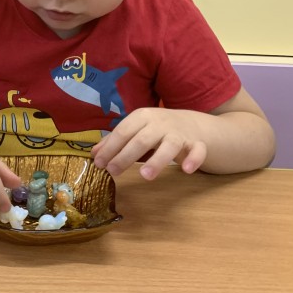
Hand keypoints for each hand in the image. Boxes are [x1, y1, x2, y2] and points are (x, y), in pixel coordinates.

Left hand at [91, 108, 207, 180]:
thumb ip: (117, 140)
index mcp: (142, 117)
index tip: (99, 163)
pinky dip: (194, 159)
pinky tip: (186, 170)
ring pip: (169, 145)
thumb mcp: (137, 129)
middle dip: (126, 156)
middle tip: (113, 172)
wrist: (194, 124)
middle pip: (142, 139)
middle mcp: (160, 123)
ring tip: (145, 175)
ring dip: (157, 160)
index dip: (110, 147)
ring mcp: (180, 133)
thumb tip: (94, 153)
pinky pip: (198, 151)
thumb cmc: (158, 129)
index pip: (123, 131)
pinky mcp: (197, 143)